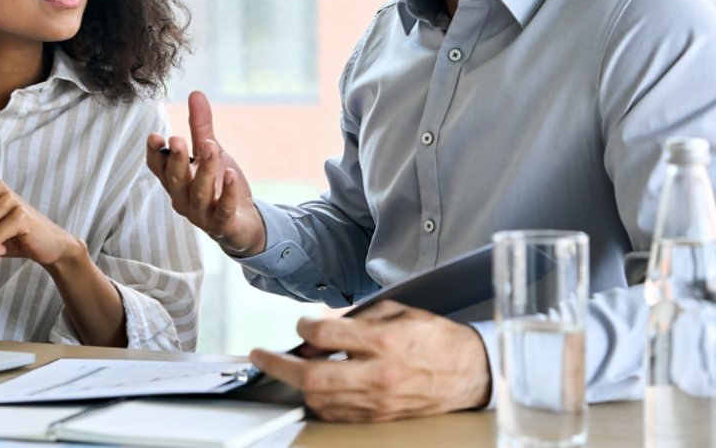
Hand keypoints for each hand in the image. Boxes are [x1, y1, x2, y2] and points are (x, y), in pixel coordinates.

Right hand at [146, 90, 265, 255]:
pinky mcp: (222, 225)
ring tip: (211, 147)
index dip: (155, 154)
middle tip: (177, 139)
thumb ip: (201, 127)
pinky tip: (232, 175)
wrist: (243, 222)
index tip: (155, 136)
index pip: (158, 168)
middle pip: (175, 180)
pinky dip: (227, 194)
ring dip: (204, 170)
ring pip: (199, 193)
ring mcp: (202, 214)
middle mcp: (183, 198)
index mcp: (176, 181)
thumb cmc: (219, 185)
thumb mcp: (210, 151)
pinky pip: (223, 210)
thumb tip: (196, 93)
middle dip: (176, 160)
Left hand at [248, 301, 491, 421]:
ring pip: (319, 399)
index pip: (325, 335)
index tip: (302, 324)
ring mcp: (377, 401)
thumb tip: (318, 329)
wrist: (469, 372)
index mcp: (383, 341)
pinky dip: (318, 399)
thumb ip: (355, 319)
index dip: (304, 327)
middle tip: (260, 355)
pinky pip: (336, 413)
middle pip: (312, 377)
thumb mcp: (395, 311)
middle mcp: (378, 374)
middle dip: (278, 366)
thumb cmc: (433, 336)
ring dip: (296, 384)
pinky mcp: (379, 416)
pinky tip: (313, 386)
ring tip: (287, 368)